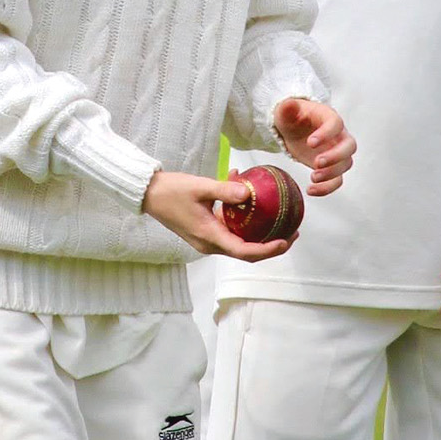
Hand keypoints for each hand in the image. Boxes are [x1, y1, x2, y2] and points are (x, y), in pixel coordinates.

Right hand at [142, 171, 290, 260]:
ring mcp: (206, 239)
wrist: (148, 194)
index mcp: (209, 237)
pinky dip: (243, 221)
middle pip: (246, 252)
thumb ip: (225, 190)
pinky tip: (249, 199)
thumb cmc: (171, 191)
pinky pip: (229, 231)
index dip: (268, 250)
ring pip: (239, 243)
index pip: (245, 251)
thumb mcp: (200, 187)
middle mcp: (209, 244)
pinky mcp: (204, 231)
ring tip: (280, 221)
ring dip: (259, 235)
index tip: (286, 240)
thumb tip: (249, 193)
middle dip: (270, 246)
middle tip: (291, 232)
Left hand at [272, 98, 354, 195]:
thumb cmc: (293, 118)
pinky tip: (311, 190)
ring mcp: (337, 152)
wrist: (294, 129)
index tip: (310, 143)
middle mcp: (338, 135)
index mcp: (329, 118)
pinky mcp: (332, 167)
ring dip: (331, 174)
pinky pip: (337, 180)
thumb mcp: (286, 112)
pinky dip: (327, 188)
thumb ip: (287, 108)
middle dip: (336, 156)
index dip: (326, 134)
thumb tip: (288, 103)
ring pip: (346, 165)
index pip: (336, 124)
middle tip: (317, 163)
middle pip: (350, 146)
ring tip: (312, 177)